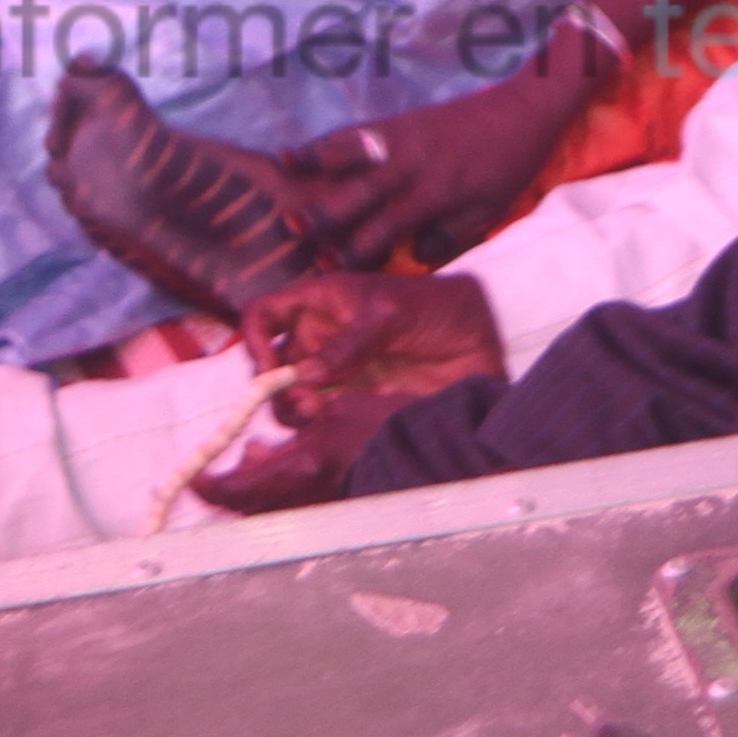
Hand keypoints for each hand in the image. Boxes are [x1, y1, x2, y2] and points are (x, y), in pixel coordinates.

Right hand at [190, 273, 507, 512]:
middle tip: (304, 407)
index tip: (268, 372)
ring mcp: (337, 374)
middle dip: (276, 391)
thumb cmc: (440, 306)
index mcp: (323, 304)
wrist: (483, 340)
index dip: (254, 341)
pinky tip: (339, 432)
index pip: (265, 316)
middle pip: (272, 368)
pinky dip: (319, 432)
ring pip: (292, 400)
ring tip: (323, 419)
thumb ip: (351, 340)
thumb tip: (306, 374)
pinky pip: (321, 423)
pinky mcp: (355, 405)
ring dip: (296, 414)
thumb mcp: (395, 312)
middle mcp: (322, 340)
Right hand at [278, 62, 593, 266]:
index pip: (386, 229)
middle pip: (358, 193)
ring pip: (349, 155)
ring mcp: (401, 138)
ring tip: (278, 181)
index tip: (325, 269)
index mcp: (434, 193)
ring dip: (313, 170)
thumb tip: (411, 259)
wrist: (523, 109)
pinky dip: (323, 143)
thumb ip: (447, 238)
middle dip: (323, 214)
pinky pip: (354, 133)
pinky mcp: (397, 121)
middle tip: (289, 233)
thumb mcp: (486, 213)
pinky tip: (293, 152)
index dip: (355, 251)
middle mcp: (411, 165)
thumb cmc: (507, 167)